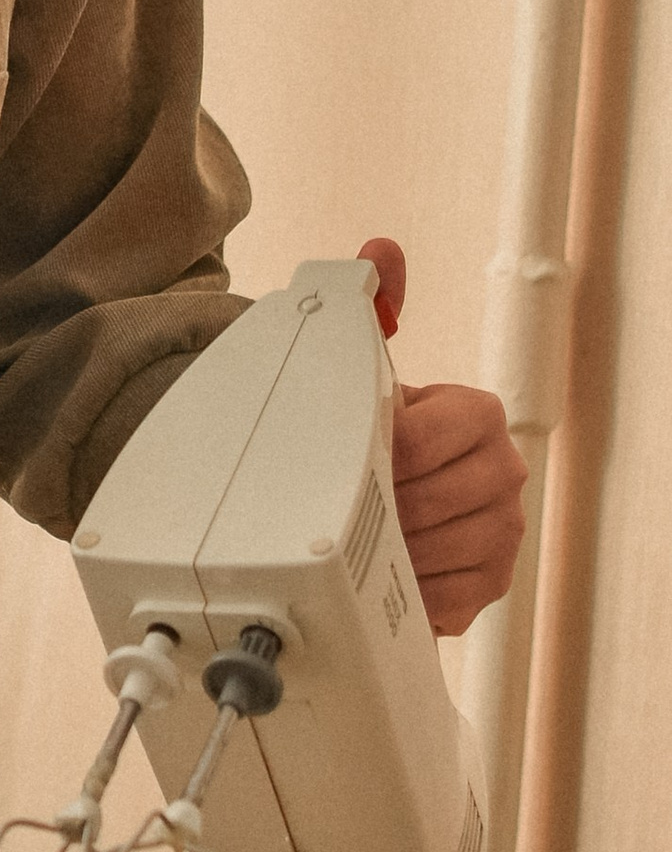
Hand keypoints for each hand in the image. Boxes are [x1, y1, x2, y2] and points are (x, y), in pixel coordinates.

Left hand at [358, 238, 527, 632]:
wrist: (381, 498)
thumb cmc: (374, 437)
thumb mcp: (371, 379)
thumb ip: (373, 311)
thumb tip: (380, 251)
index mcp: (478, 414)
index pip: (432, 435)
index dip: (384, 453)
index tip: (353, 460)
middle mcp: (504, 470)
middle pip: (440, 500)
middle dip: (384, 507)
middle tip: (347, 509)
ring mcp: (502, 531)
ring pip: (444, 552)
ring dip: (392, 553)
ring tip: (362, 542)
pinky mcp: (489, 584)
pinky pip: (448, 600)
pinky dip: (409, 595)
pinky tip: (387, 580)